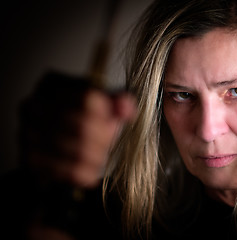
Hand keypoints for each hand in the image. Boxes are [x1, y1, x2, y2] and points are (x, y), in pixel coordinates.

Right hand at [19, 71, 135, 187]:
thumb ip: (116, 102)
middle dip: (104, 138)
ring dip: (98, 156)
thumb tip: (126, 108)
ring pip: (78, 151)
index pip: (87, 99)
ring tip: (101, 154)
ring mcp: (28, 133)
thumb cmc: (81, 118)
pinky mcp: (30, 160)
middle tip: (109, 141)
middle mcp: (33, 106)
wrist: (56, 144)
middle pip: (83, 127)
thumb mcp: (100, 103)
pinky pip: (68, 171)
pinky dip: (88, 172)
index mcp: (53, 84)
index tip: (112, 121)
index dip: (107, 114)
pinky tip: (91, 168)